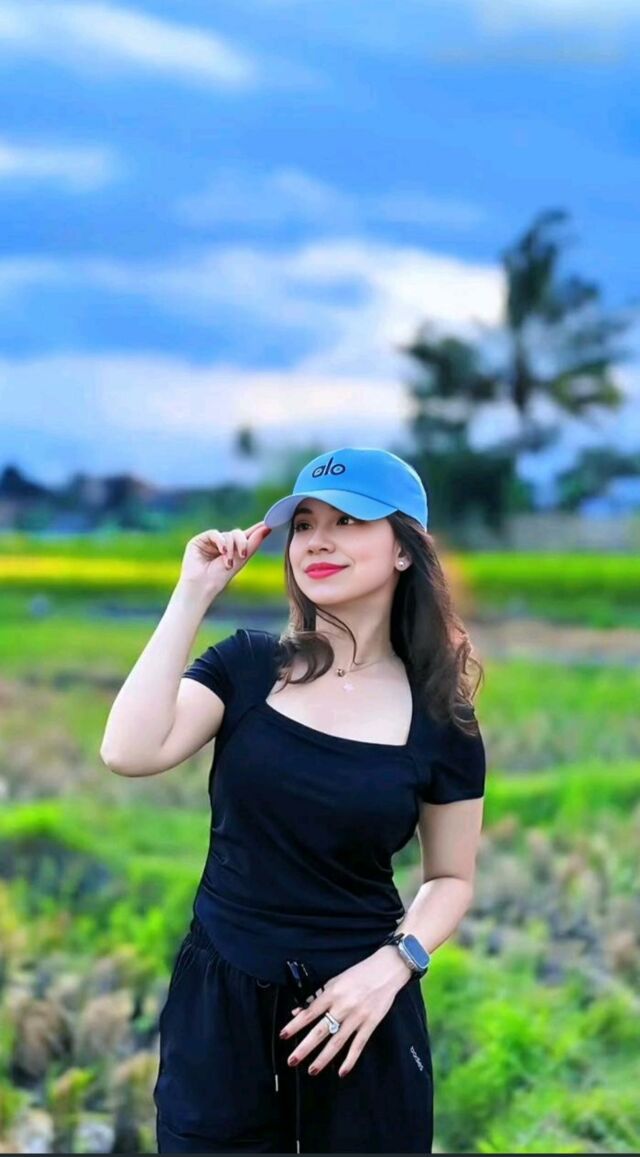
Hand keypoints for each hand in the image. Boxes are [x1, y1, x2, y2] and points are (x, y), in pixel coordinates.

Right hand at [179, 521, 271, 591]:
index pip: (246, 537)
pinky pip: (215, 533)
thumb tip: (268, 528)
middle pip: (238, 534)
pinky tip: (222, 551)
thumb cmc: (219, 578)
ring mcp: (211, 542)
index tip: (269, 524)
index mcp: (233, 550)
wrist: (202, 586)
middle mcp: (222, 544)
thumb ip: (252, 544)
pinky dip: (221, 541)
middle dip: (242, 543)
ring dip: (231, 547)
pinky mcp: (200, 540)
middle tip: (242, 555)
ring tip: (228, 563)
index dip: (257, 530)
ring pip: (228, 534)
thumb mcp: (240, 560)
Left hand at [278, 947, 410, 1077]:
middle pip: (321, 1030)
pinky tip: (342, 1071)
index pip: (310, 1011)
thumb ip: (318, 996)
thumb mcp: (336, 980)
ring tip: (312, 1070)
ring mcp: (357, 1017)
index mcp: (333, 993)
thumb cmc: (359, 974)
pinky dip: (350, 1060)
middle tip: (292, 1060)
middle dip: (305, 1047)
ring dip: (323, 1058)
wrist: (387, 970)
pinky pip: (358, 1045)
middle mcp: (343, 1006)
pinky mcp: (370, 1024)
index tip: (284, 1035)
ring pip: (337, 1041)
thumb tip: (299, 1010)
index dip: (296, 1024)